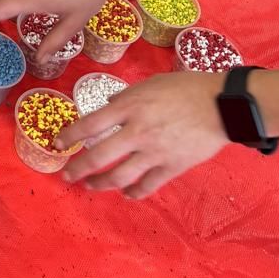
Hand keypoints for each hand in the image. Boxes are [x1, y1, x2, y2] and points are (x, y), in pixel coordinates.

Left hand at [59, 72, 227, 197]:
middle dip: (78, 168)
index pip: (91, 124)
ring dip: (101, 184)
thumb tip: (109, 106)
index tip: (57, 143)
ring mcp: (155, 153)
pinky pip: (147, 186)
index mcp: (131, 107)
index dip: (70, 136)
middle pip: (100, 156)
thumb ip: (126, 98)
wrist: (220, 106)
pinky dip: (133, 193)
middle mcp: (138, 132)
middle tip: (66, 175)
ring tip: (90, 186)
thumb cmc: (185, 88)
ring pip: (120, 176)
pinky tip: (125, 193)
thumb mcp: (150, 83)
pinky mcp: (172, 167)